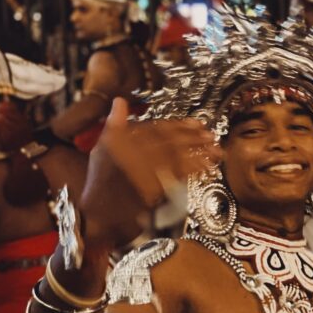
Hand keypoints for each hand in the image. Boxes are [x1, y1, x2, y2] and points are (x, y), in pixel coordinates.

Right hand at [81, 98, 218, 245]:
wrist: (97, 211)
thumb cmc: (99, 181)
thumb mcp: (100, 148)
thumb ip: (113, 124)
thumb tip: (119, 101)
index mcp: (121, 140)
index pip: (156, 128)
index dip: (178, 124)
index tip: (195, 123)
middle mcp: (133, 154)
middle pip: (170, 142)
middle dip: (193, 137)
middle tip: (210, 135)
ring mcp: (144, 172)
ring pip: (177, 157)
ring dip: (199, 152)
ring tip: (215, 149)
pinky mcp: (153, 190)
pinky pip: (177, 177)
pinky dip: (194, 170)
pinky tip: (207, 167)